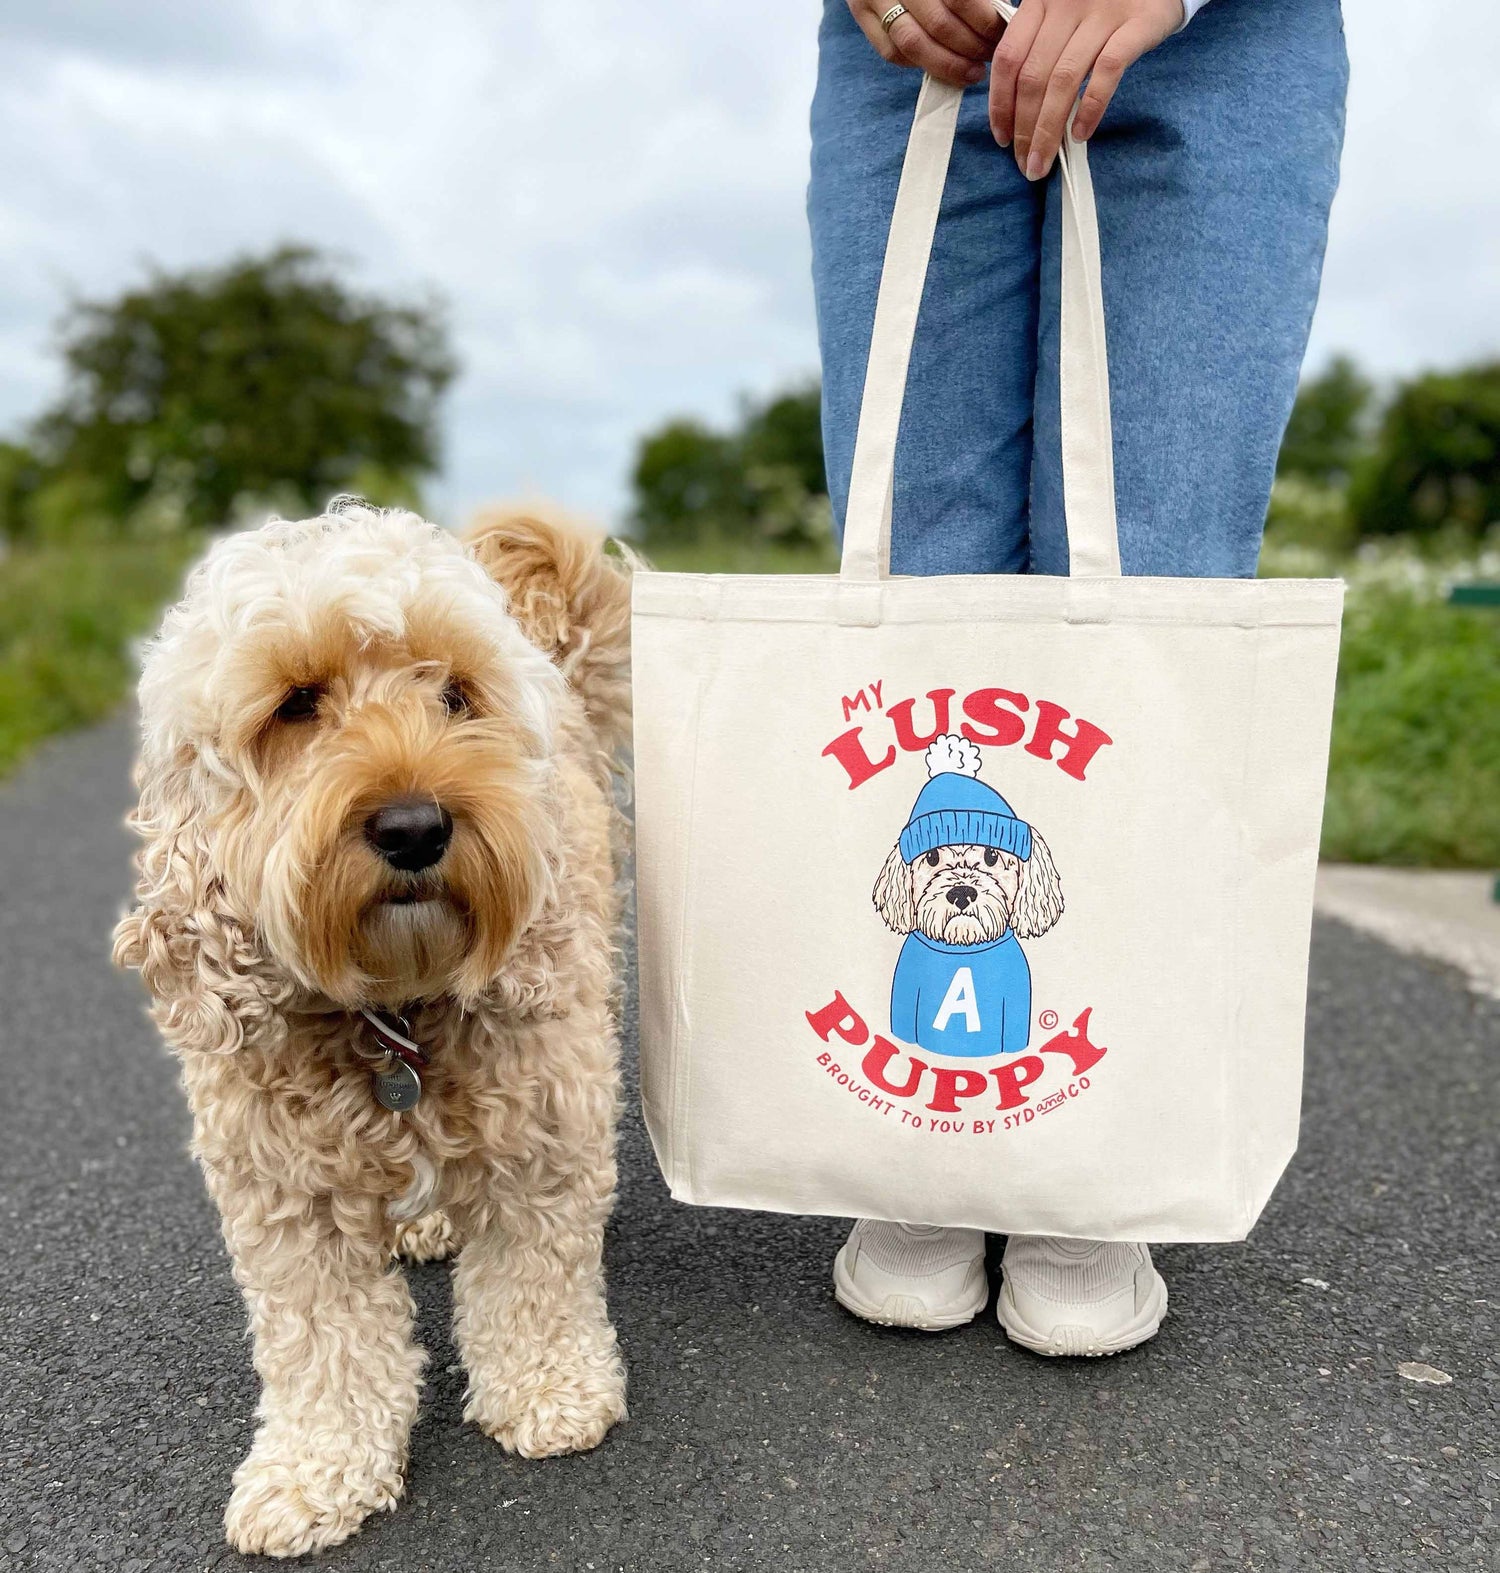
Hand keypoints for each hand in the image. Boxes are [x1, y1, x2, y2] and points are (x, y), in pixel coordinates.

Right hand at [847, 0, 1003, 88]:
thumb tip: (1000, 11)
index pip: (961, 0)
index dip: (985, 22)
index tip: (1001, 33)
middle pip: (939, 25)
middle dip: (970, 47)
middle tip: (989, 55)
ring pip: (914, 44)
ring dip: (948, 65)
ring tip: (971, 72)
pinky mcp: (862, 14)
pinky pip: (892, 52)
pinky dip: (919, 64)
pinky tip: (941, 65)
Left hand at [989, 0, 1183, 177]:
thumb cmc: (1104, 3)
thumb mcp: (1063, 13)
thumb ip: (1039, 47)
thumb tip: (1016, 108)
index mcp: (1041, 1)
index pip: (1008, 57)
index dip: (1000, 103)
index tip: (1002, 137)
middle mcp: (1067, 5)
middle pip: (1033, 76)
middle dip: (1024, 128)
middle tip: (1025, 163)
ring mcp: (1103, 13)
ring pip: (1064, 80)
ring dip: (1048, 129)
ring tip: (1043, 162)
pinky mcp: (1138, 23)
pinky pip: (1107, 71)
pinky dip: (1090, 107)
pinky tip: (1080, 134)